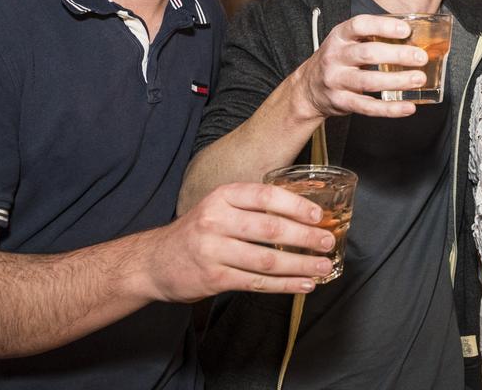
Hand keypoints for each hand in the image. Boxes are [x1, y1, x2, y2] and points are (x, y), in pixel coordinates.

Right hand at [145, 182, 336, 301]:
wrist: (154, 262)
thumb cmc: (198, 232)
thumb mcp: (219, 207)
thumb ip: (252, 207)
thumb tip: (304, 212)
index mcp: (223, 197)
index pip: (266, 196)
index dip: (296, 205)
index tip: (318, 216)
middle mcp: (216, 221)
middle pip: (270, 229)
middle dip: (305, 237)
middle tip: (328, 242)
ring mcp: (213, 251)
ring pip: (267, 260)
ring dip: (300, 265)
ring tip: (322, 266)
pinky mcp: (213, 279)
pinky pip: (257, 283)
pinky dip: (284, 285)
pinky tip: (303, 284)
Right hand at [294, 14, 427, 118]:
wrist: (308, 88)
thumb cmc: (338, 60)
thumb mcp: (347, 42)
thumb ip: (372, 37)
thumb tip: (413, 35)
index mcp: (339, 36)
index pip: (359, 25)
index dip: (383, 26)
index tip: (406, 30)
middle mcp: (335, 57)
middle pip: (367, 54)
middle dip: (397, 55)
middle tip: (421, 57)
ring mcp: (336, 81)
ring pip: (368, 81)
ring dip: (397, 81)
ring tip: (419, 79)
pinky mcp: (341, 102)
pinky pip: (367, 107)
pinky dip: (390, 108)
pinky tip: (408, 107)